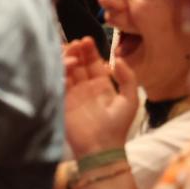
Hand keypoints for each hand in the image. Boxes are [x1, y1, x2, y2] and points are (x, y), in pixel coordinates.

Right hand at [62, 36, 138, 157]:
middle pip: (78, 64)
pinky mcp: (62, 104)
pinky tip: (65, 66)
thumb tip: (117, 59)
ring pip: (66, 72)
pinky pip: (58, 85)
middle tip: (76, 42)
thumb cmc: (118, 125)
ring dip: (67, 59)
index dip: (89, 51)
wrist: (102, 148)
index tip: (86, 40)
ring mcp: (73, 95)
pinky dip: (59, 74)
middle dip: (76, 51)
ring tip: (71, 51)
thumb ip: (128, 77)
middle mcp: (85, 88)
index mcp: (101, 85)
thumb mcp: (131, 99)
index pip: (93, 63)